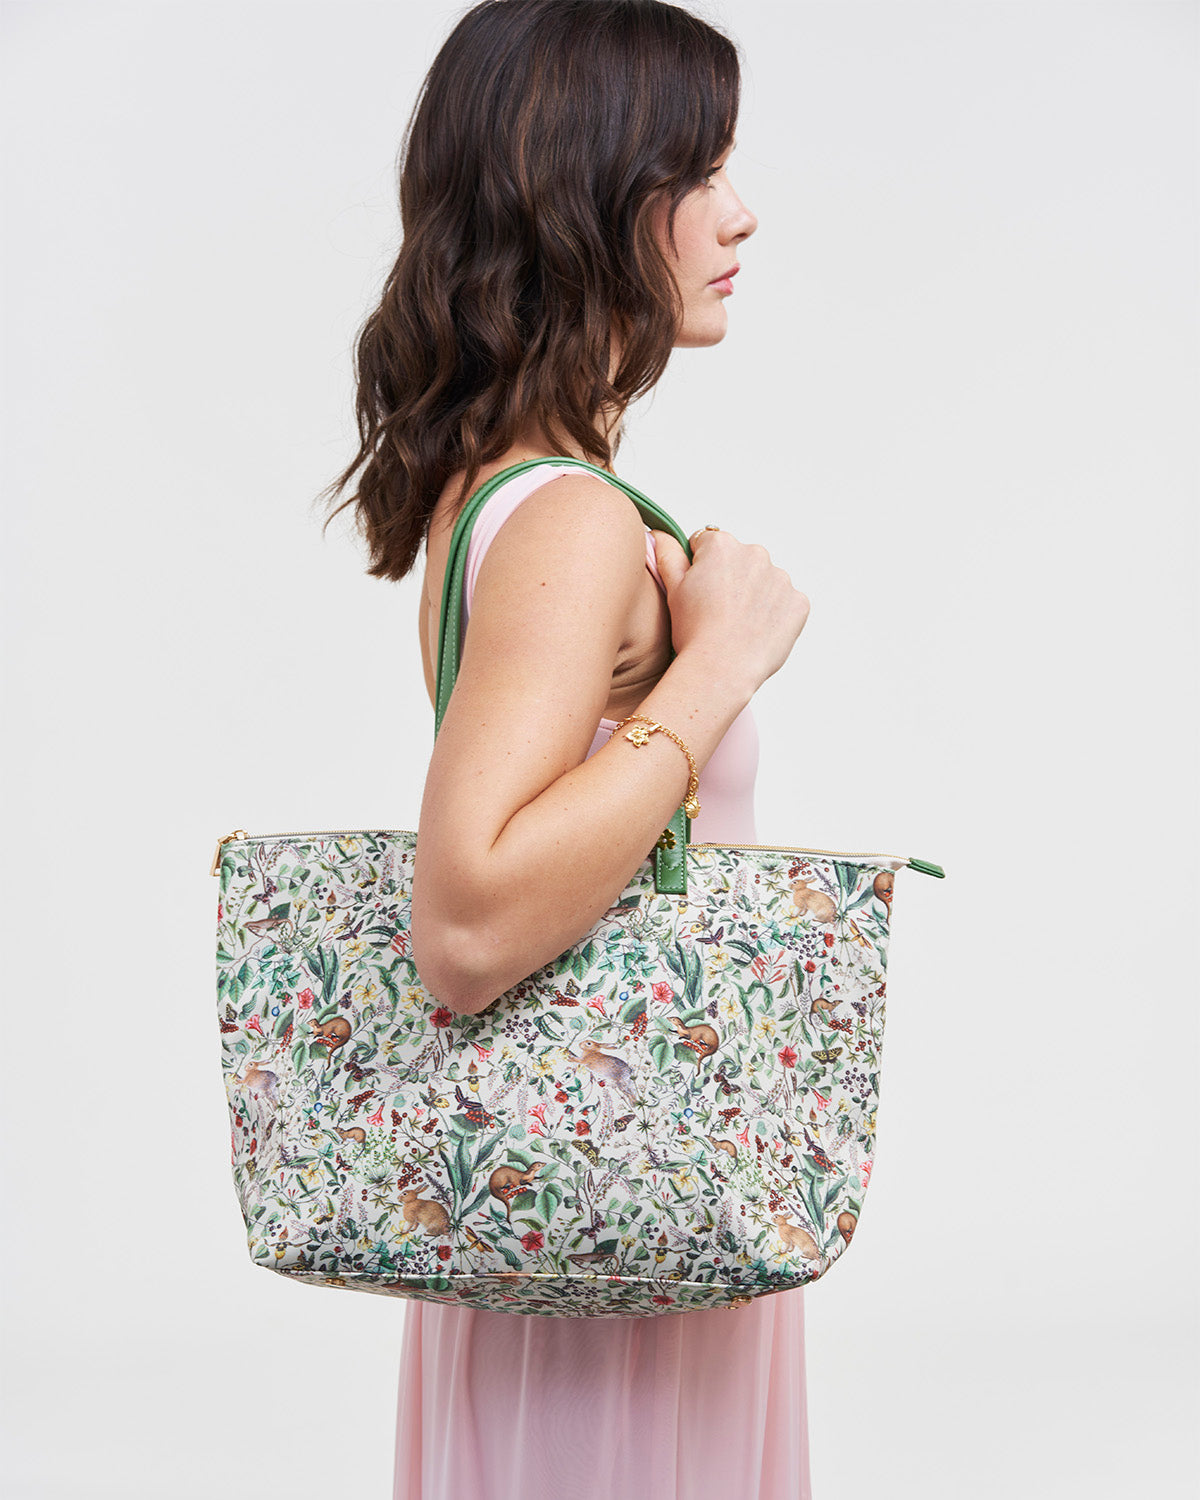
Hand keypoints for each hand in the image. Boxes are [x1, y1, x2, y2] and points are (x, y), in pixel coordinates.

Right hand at [650, 526, 809, 692]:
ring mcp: (781, 578)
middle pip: (740, 560)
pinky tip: (757, 631)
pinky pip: (786, 602)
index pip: (708, 544)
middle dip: (731, 578)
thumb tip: (660, 534)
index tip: (699, 591)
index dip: (700, 568)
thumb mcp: (672, 588)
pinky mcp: (798, 602)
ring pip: (764, 581)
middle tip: (717, 610)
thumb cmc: (694, 632)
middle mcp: (755, 553)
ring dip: (754, 595)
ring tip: (737, 624)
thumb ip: (667, 554)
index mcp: (722, 545)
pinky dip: (775, 614)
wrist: (722, 669)